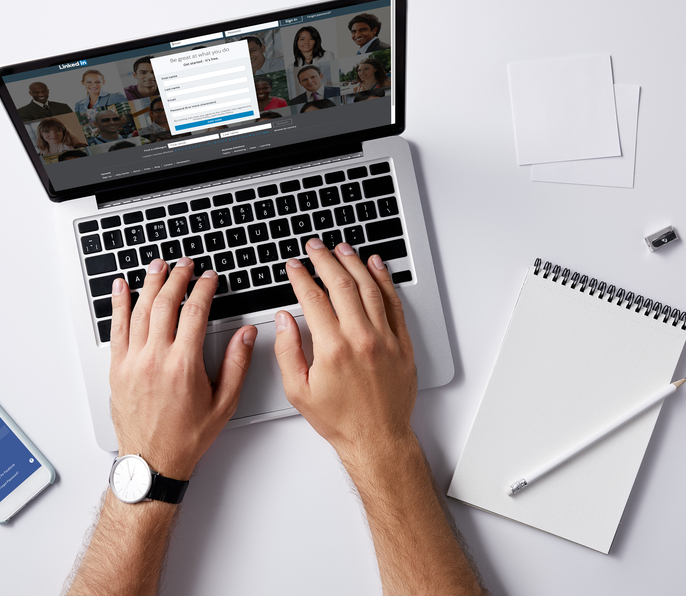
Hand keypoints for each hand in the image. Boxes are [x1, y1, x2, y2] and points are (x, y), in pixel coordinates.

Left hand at [109, 258, 256, 479]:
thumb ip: (237, 364)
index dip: (203, 288)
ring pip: (139, 310)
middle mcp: (156, 359)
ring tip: (158, 265)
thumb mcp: (224, 403)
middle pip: (165, 304)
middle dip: (177, 278)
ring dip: (149, 283)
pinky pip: (116, 329)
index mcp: (184, 365)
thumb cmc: (187, 437)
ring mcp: (133, 362)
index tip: (209, 277)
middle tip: (185, 265)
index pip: (194, 312)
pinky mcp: (118, 368)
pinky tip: (120, 288)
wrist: (152, 461)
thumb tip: (247, 334)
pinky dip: (118, 305)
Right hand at [274, 239, 416, 462]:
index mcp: (332, 348)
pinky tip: (375, 267)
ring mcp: (385, 338)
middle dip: (325, 260)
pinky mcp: (402, 343)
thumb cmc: (339, 420)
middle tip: (315, 247)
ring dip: (354, 262)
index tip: (294, 266)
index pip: (313, 298)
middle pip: (341, 284)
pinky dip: (384, 281)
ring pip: (369, 287)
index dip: (300, 277)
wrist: (377, 439)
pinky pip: (393, 303)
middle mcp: (361, 338)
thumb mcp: (298, 391)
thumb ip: (287, 351)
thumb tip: (284, 320)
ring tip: (342, 248)